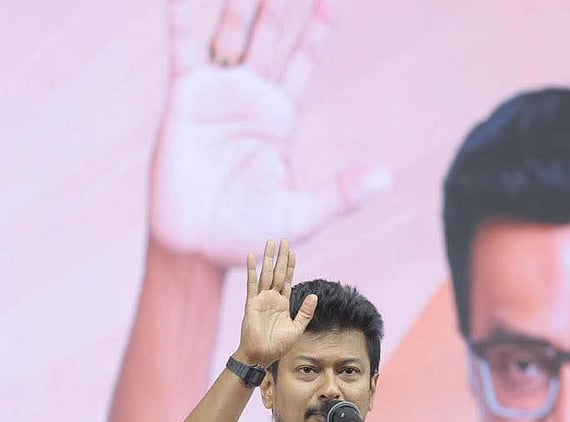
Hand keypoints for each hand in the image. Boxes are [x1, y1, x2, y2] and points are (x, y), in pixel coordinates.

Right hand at [150, 0, 392, 264]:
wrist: (198, 249)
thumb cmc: (251, 236)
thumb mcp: (303, 214)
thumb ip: (342, 193)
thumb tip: (387, 177)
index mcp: (282, 116)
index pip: (305, 60)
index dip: (318, 28)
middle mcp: (251, 98)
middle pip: (270, 37)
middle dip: (278, 4)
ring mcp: (217, 95)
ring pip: (231, 36)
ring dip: (238, 5)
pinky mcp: (183, 101)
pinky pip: (183, 54)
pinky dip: (182, 24)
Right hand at [236, 239, 316, 365]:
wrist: (261, 355)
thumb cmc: (278, 345)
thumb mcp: (297, 328)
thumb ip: (305, 312)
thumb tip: (313, 295)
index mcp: (282, 303)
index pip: (287, 280)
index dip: (290, 266)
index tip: (293, 252)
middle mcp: (271, 298)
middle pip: (277, 272)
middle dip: (281, 257)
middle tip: (283, 240)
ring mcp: (261, 299)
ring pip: (265, 274)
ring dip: (268, 258)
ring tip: (270, 242)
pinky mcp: (251, 303)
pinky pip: (252, 283)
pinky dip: (252, 270)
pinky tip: (252, 256)